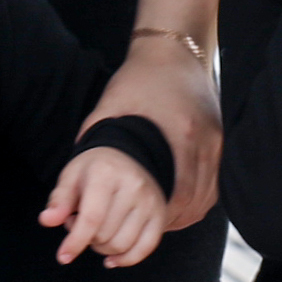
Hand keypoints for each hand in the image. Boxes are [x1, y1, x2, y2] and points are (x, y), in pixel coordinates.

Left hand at [41, 147, 169, 267]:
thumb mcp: (72, 176)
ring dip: (103, 248)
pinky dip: (126, 259)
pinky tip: (111, 257)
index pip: (92, 218)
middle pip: (105, 235)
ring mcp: (149, 201)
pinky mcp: (160, 215)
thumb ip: (59, 200)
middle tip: (81, 223)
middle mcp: (133, 186)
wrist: (129, 155)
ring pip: (122, 245)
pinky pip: (144, 248)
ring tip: (97, 231)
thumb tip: (47, 220)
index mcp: (106, 174)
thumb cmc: (94, 170)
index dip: (75, 241)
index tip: (63, 256)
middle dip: (87, 238)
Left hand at [87, 36, 221, 229]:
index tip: (135, 228)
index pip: (172, 197)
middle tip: (143, 230)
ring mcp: (214, 140)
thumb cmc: (134, 82)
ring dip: (183, 214)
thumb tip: (61, 198)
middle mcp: (200, 140)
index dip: (155, 220)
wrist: (170, 50)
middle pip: (191, 201)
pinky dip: (198, 200)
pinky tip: (179, 204)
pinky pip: (215, 184)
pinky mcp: (221, 138)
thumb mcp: (104, 114)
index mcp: (174, 135)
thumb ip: (84, 156)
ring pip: (205, 196)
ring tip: (158, 222)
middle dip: (166, 222)